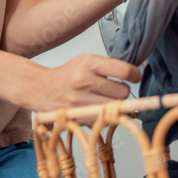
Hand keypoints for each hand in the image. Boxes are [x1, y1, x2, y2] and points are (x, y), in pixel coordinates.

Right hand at [24, 54, 141, 126]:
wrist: (41, 89)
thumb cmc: (67, 74)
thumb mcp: (86, 59)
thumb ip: (108, 64)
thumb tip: (132, 70)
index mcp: (89, 64)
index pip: (124, 70)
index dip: (135, 74)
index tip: (135, 76)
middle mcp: (84, 82)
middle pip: (123, 92)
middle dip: (123, 90)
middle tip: (117, 88)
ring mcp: (81, 101)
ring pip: (115, 107)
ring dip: (115, 104)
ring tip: (107, 97)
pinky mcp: (78, 117)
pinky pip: (103, 118)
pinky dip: (104, 114)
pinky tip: (97, 106)